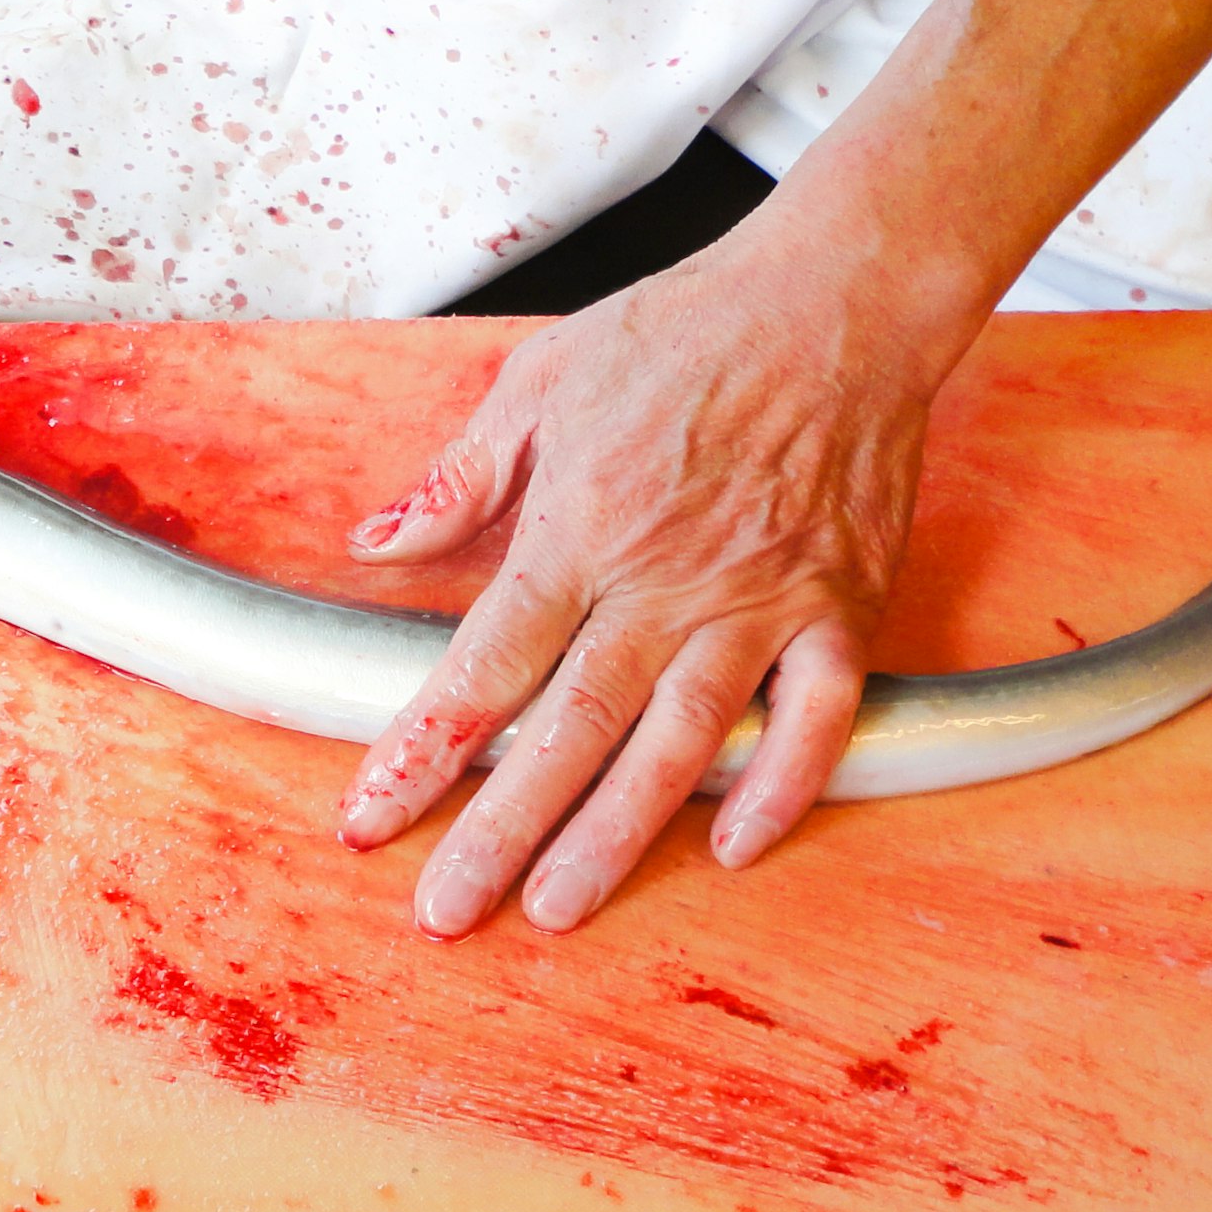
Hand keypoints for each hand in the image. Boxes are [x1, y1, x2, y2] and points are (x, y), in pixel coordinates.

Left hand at [333, 0, 1211, 937]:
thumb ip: (458, 480)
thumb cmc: (682, 335)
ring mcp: (760, 604)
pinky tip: (730, 849)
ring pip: (678, 747)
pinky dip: (778, 790)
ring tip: (556, 912)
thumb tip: (372, 546)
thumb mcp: (538, 383)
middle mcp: (666, 581)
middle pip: (568, 731)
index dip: (422, 750)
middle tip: (446, 913)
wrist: (837, 299)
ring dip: (613, 838)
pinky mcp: (841, 609)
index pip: (486, 664)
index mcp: (580, 529)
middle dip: (498, 831)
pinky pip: (814, 721)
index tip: (369, 818)